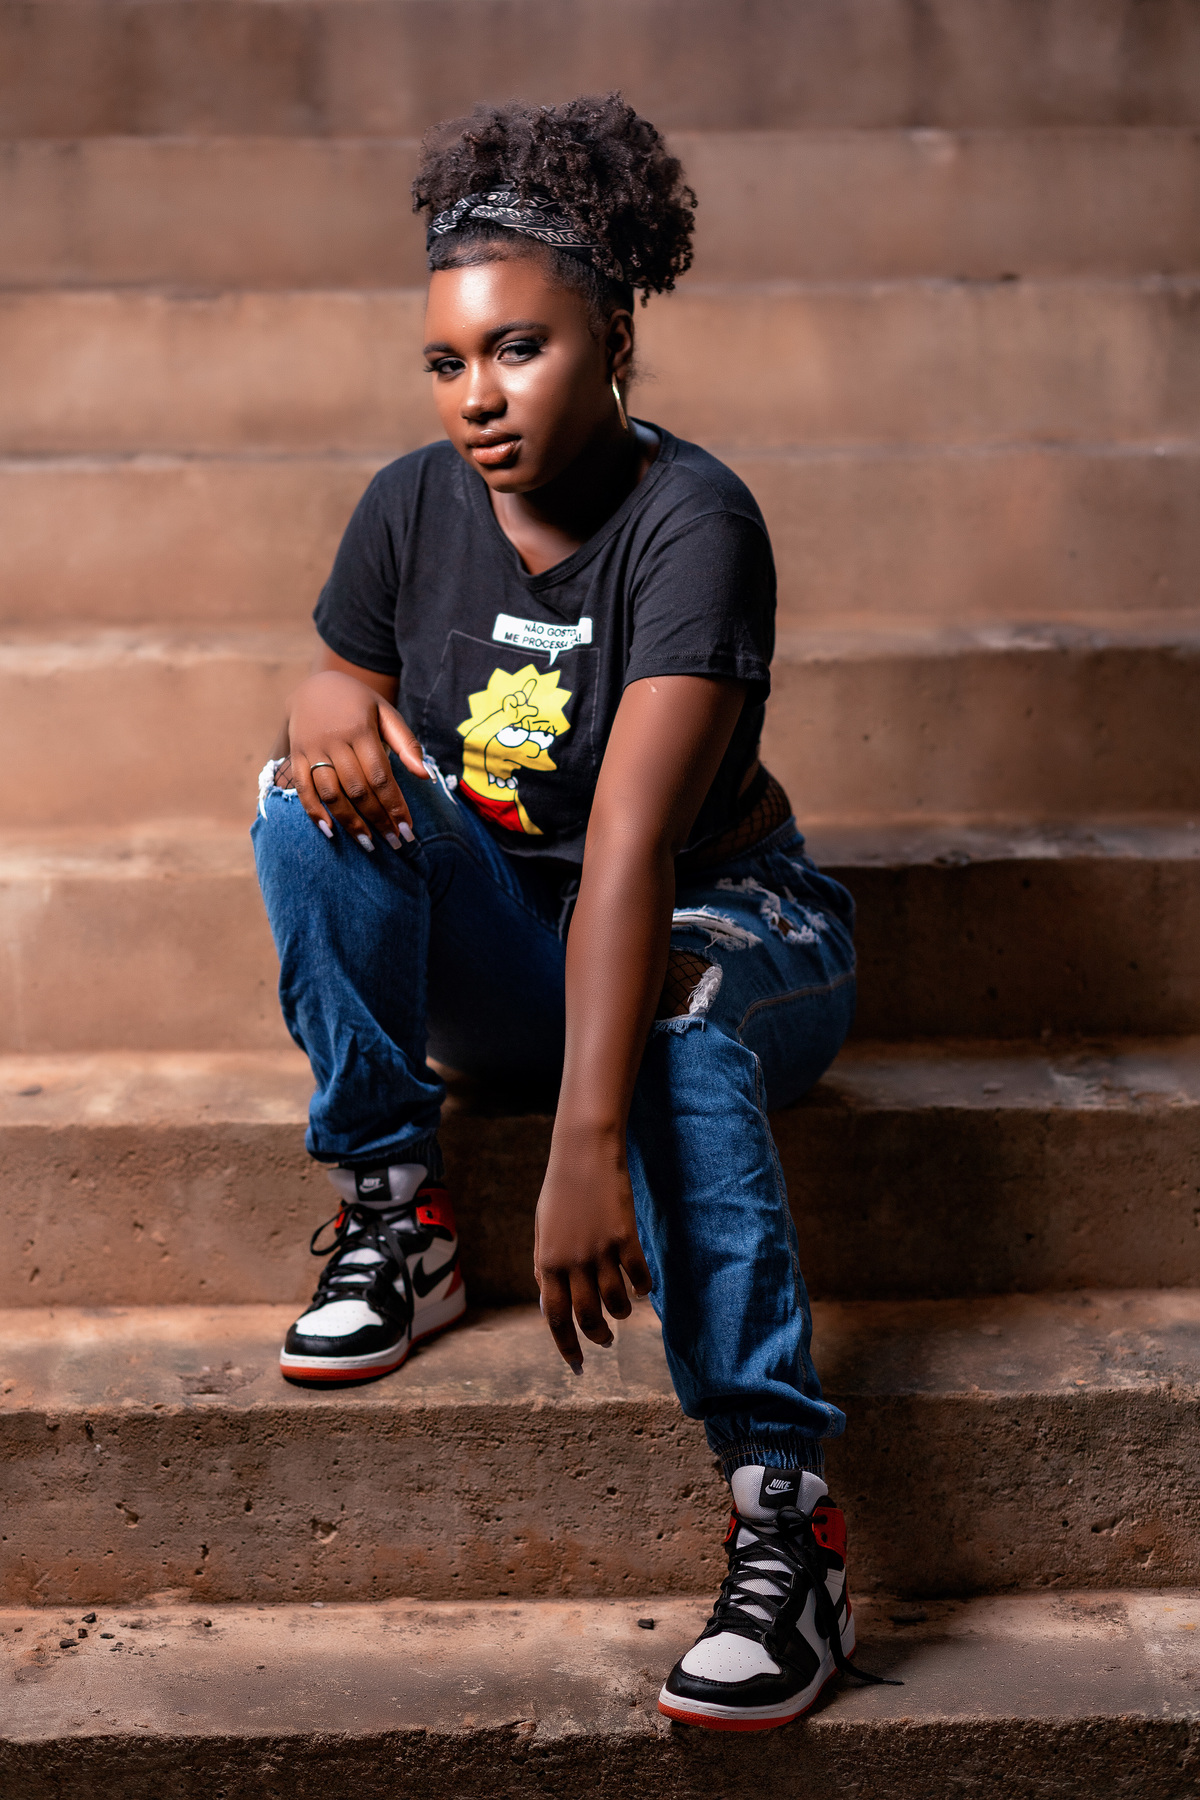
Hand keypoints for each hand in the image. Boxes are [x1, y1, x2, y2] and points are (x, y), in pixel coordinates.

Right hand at [279, 670, 427, 850]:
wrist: (315, 685)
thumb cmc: (359, 703)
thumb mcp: (386, 713)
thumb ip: (406, 743)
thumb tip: (425, 776)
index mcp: (360, 729)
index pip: (380, 775)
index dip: (394, 804)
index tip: (407, 828)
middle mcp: (334, 740)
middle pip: (357, 788)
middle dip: (377, 818)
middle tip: (394, 842)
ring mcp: (311, 748)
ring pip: (330, 792)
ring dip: (349, 821)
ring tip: (367, 843)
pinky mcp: (295, 754)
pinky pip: (302, 787)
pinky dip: (313, 811)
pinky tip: (330, 831)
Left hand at [534, 1125, 652, 1370]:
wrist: (583, 1153)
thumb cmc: (559, 1190)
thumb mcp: (542, 1229)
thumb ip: (543, 1266)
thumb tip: (549, 1305)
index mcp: (546, 1262)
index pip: (555, 1318)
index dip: (566, 1347)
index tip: (577, 1366)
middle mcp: (572, 1262)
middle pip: (587, 1317)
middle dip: (597, 1337)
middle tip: (604, 1341)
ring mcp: (600, 1251)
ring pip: (615, 1302)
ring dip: (620, 1315)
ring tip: (622, 1313)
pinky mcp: (626, 1238)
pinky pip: (639, 1277)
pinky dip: (642, 1289)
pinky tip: (642, 1289)